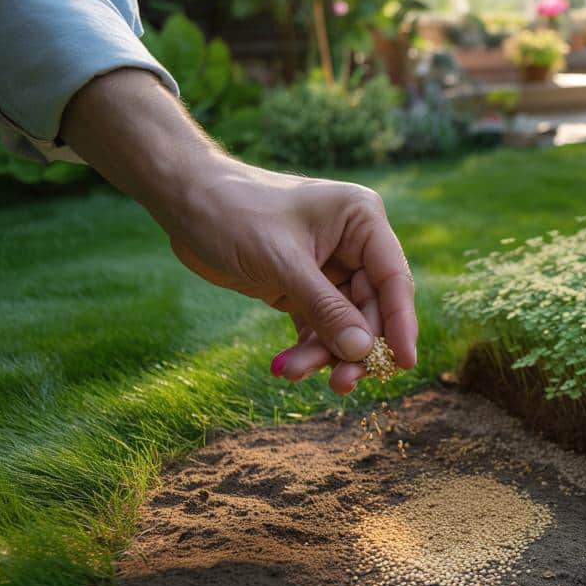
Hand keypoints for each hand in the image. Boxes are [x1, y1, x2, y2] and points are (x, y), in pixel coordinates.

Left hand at [168, 160, 417, 392]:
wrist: (182, 201)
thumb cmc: (233, 212)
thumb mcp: (283, 263)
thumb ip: (326, 309)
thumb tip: (364, 352)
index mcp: (361, 220)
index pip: (393, 279)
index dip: (401, 324)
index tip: (403, 364)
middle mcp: (354, 244)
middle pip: (372, 309)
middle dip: (355, 347)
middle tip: (341, 383)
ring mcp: (330, 268)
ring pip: (345, 324)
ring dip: (326, 353)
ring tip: (295, 372)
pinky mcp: (304, 287)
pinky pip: (318, 326)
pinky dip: (306, 349)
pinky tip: (285, 366)